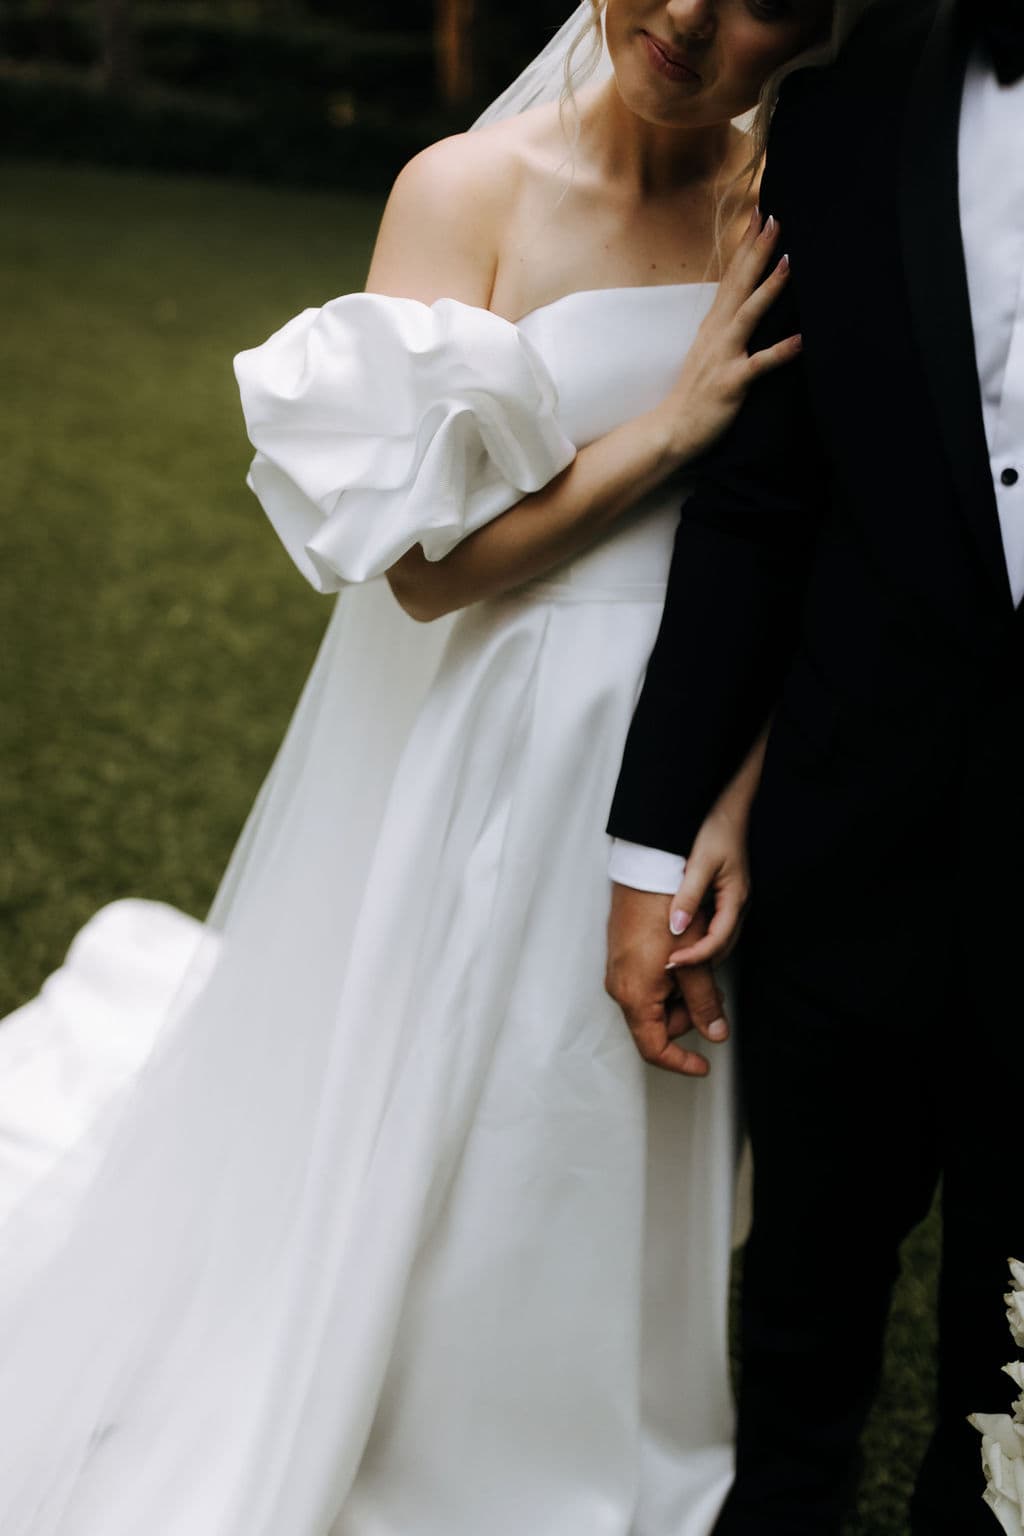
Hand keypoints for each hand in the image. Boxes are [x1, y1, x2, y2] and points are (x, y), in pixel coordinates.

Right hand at [605, 884, 727, 1076]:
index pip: (655, 1048)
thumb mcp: (695, 963)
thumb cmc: (666, 912)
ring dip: (682, 997)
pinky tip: (687, 961)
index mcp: (635, 996)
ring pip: (655, 1004)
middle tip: (715, 998)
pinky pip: (647, 985)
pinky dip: (671, 983)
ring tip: (704, 972)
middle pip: (657, 1026)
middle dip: (689, 1019)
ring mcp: (620, 972)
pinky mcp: (623, 957)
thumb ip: (705, 1004)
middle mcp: (621, 988)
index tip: (703, 1066)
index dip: (681, 1062)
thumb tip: (716, 1033)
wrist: (645, 872)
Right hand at [654, 209, 800, 464]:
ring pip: (748, 315)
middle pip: (739, 284)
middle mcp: (717, 334)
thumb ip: (726, 326)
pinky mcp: (731, 382)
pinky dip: (780, 351)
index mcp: (714, 325)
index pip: (731, 276)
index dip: (746, 245)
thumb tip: (742, 304)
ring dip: (768, 288)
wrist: (672, 430)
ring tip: (789, 261)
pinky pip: (759, 365)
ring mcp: (723, 357)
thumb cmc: (695, 393)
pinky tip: (802, 340)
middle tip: (775, 218)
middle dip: (757, 251)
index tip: (759, 213)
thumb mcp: (711, 351)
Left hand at [665, 804, 751, 970]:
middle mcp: (739, 903)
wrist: (728, 807)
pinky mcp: (727, 894)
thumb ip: (688, 896)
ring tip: (676, 958)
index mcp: (736, 899)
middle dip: (699, 961)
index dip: (694, 957)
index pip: (717, 941)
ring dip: (701, 952)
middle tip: (670, 967)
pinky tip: (685, 936)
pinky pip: (717, 925)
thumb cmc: (717, 830)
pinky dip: (702, 937)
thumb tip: (676, 928)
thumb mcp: (700, 862)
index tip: (670, 963)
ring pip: (721, 938)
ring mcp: (735, 900)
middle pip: (722, 945)